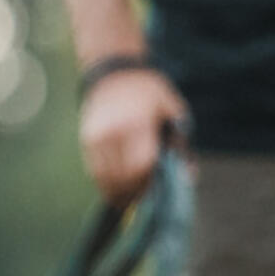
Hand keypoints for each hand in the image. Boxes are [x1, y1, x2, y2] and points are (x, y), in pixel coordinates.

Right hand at [78, 64, 189, 205]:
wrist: (114, 74)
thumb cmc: (151, 94)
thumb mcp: (173, 111)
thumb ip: (181, 145)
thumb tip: (187, 178)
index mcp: (137, 123)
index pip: (140, 166)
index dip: (149, 184)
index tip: (157, 192)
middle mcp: (112, 131)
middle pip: (122, 177)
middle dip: (135, 193)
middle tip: (146, 201)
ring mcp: (96, 137)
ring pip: (105, 178)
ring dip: (119, 193)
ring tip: (132, 200)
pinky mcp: (86, 141)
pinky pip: (95, 171)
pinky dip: (107, 183)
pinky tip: (119, 188)